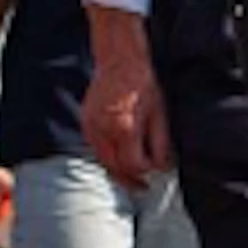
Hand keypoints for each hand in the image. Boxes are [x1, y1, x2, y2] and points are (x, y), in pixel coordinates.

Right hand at [83, 33, 171, 181]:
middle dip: (130, 180)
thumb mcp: (159, 114)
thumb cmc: (142, 83)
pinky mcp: (85, 122)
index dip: (146, 171)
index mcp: (125, 128)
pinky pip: (95, 149)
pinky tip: (118, 157)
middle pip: (115, 169)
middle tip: (142, 186)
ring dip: (117, 171)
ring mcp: (91, 126)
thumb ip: (161, 144)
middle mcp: (104, 130)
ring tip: (131, 177)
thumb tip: (162, 166)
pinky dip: (107, 157)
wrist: (120, 60)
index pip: (134, 165)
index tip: (155, 169)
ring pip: (103, 161)